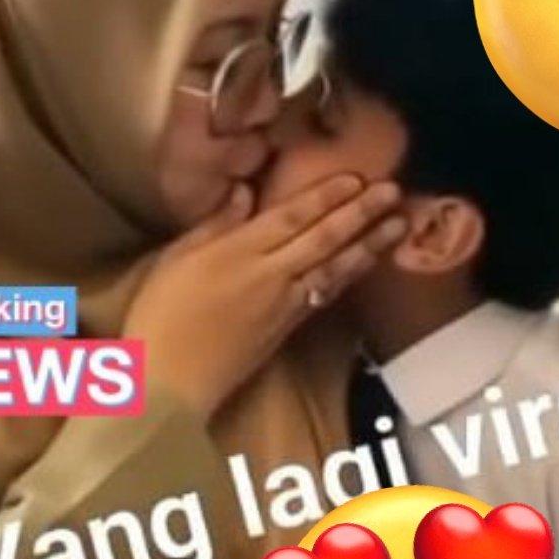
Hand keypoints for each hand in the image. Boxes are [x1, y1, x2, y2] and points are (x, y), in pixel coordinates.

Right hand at [126, 175, 405, 417]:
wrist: (169, 382)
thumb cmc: (159, 316)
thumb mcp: (174, 260)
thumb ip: (214, 224)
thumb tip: (246, 192)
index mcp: (239, 252)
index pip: (292, 217)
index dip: (326, 195)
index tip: (357, 176)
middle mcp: (270, 275)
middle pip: (323, 239)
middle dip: (361, 213)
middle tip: (394, 190)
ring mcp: (283, 305)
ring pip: (334, 268)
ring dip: (369, 245)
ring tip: (399, 225)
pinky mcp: (287, 329)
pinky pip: (325, 294)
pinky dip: (348, 276)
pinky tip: (365, 263)